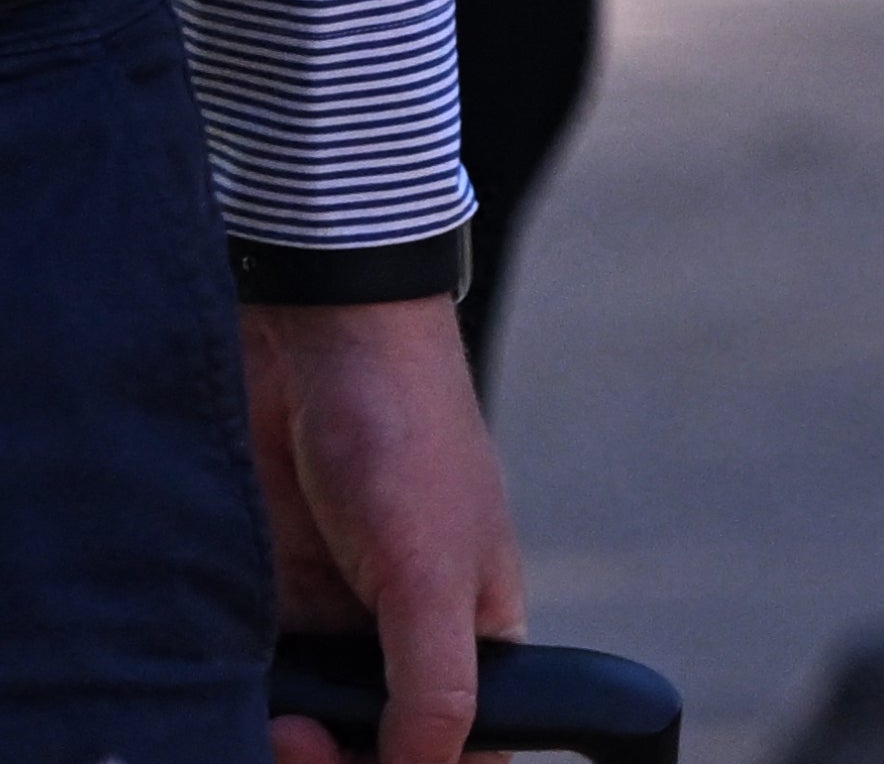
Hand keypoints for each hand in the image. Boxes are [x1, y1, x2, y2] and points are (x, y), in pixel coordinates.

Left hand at [243, 298, 516, 763]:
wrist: (317, 344)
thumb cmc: (407, 438)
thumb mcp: (433, 571)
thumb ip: (435, 683)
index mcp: (471, 635)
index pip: (455, 748)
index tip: (350, 759)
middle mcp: (399, 640)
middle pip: (369, 750)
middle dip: (331, 762)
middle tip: (293, 738)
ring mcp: (327, 625)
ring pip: (301, 726)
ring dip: (276, 738)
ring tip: (265, 716)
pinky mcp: (261, 605)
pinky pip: (243, 684)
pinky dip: (232, 699)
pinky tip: (230, 685)